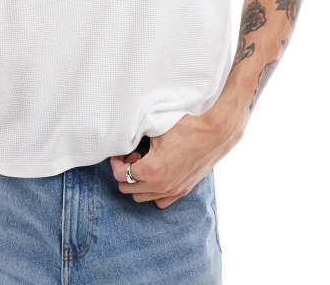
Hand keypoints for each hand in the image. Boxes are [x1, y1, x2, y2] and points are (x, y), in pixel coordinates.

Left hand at [110, 106, 244, 208]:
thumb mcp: (155, 129)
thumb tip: (123, 138)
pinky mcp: (183, 191)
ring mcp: (172, 191)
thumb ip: (136, 138)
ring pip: (142, 197)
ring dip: (138, 183)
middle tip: (133, 156)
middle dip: (125, 172)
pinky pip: (160, 201)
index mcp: (151, 170)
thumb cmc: (185, 128)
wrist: (214, 134)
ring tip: (145, 164)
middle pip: (127, 189)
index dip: (115, 162)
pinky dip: (153, 191)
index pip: (120, 174)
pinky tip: (157, 174)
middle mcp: (160, 185)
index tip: (119, 153)